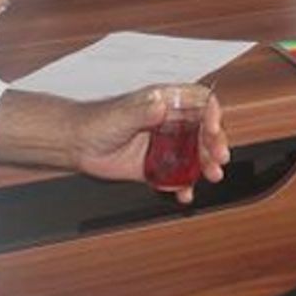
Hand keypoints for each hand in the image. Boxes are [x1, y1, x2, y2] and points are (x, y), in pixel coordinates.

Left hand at [71, 86, 229, 203]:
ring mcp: (164, 145)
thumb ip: (142, 111)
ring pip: (194, 154)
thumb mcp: (122, 114)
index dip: (212, 113)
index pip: (199, 102)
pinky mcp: (155, 166)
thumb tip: (160, 106)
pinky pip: (176, 176)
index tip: (212, 128)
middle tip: (219, 158)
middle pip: (203, 130)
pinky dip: (184, 185)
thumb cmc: (96, 121)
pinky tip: (185, 193)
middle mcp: (168, 123)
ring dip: (206, 164)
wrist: (76, 144)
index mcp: (164, 103)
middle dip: (215, 143)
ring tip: (211, 175)